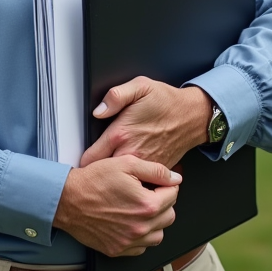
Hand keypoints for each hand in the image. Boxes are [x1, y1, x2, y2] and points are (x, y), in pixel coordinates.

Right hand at [54, 155, 180, 256]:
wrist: (68, 199)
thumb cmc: (93, 181)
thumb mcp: (126, 163)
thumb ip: (155, 170)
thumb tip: (175, 177)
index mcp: (146, 205)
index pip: (173, 195)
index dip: (167, 185)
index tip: (158, 183)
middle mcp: (141, 226)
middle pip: (169, 216)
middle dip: (163, 203)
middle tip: (148, 193)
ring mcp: (130, 241)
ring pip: (158, 235)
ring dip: (155, 222)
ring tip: (141, 209)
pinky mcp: (118, 249)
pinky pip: (141, 247)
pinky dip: (141, 236)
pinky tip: (130, 222)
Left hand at [80, 76, 210, 169]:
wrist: (193, 116)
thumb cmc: (165, 101)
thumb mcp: (140, 86)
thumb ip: (115, 96)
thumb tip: (98, 111)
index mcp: (121, 134)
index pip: (90, 159)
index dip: (81, 162)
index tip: (78, 163)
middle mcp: (132, 153)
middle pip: (103, 174)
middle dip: (96, 174)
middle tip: (92, 171)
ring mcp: (145, 165)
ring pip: (121, 182)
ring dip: (114, 180)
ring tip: (110, 175)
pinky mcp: (156, 172)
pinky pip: (139, 183)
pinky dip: (133, 182)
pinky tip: (130, 176)